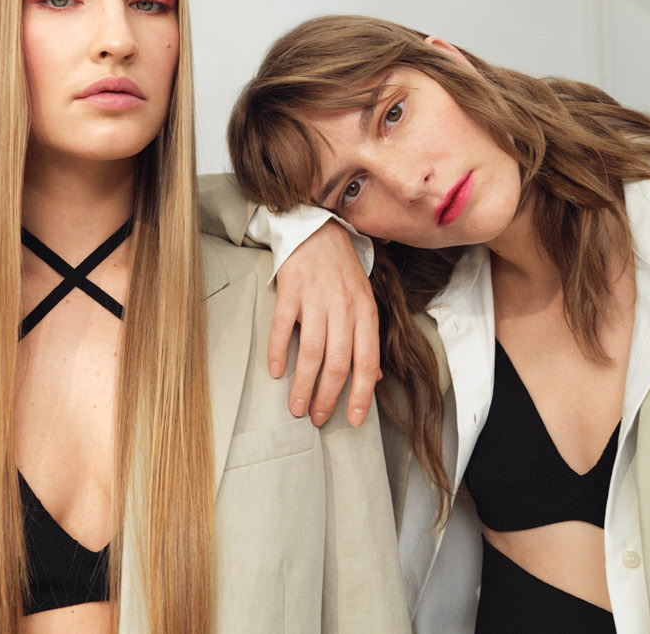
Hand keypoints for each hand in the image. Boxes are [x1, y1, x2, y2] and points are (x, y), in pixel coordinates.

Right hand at [268, 220, 380, 425]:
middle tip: (316, 417)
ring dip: (302, 385)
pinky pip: (282, 328)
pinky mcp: (291, 291)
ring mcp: (316, 299)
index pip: (366, 362)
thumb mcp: (363, 301)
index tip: (351, 419)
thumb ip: (366, 338)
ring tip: (296, 406)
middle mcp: (343, 308)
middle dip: (327, 397)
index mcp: (365, 313)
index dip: (360, 395)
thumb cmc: (341, 270)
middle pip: (338, 363)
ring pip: (311, 353)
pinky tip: (277, 371)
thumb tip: (372, 378)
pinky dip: (278, 353)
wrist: (318, 230)